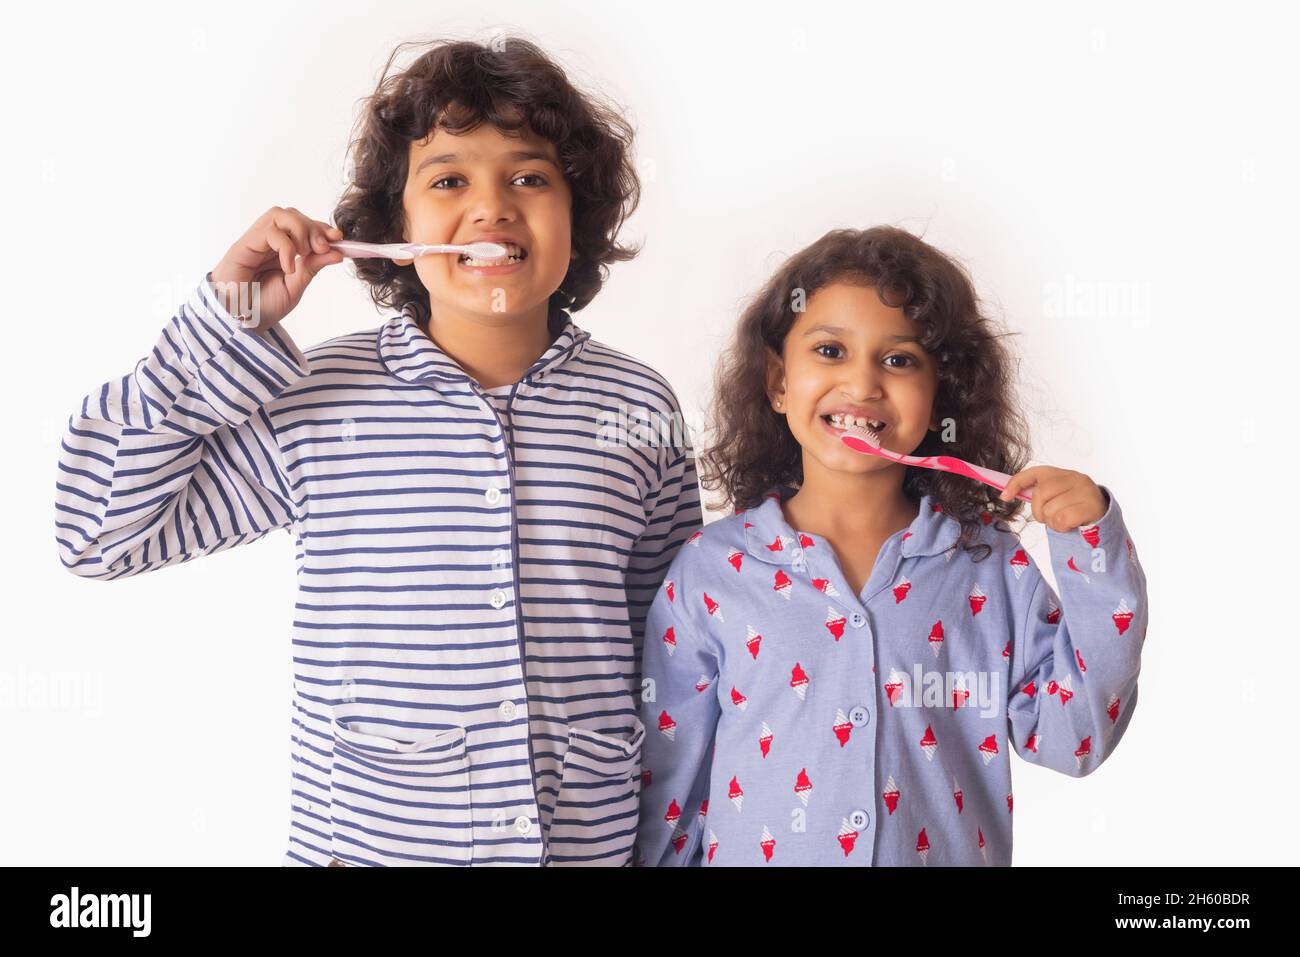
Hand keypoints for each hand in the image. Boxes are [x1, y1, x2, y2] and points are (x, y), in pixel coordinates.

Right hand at [210, 206, 345, 328]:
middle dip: (313, 227)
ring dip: (300, 230)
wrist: (238, 323)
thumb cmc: (262, 307)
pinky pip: (268, 232)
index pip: (303, 226)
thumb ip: (313, 267)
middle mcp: (267, 242)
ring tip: (305, 254)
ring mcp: (254, 242)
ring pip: (279, 215)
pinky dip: (285, 247)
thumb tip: (337, 252)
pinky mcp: (242, 246)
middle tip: (323, 248)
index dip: (321, 228)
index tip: (339, 239)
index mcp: (281, 250)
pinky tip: (288, 267)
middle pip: (292, 215)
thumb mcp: (295, 286)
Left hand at [998, 466, 1106, 531]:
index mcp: (1061, 473)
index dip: (1016, 483)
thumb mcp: (1054, 497)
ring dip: (1052, 521)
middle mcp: (1075, 477)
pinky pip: (1064, 519)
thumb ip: (1036, 493)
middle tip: (1048, 518)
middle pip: (1041, 492)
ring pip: (1051, 509)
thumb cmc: (1072, 508)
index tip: (1005, 497)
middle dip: (1038, 511)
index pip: (1034, 472)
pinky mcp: (1092, 506)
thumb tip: (1005, 494)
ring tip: (1062, 520)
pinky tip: (1071, 525)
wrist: (1101, 519)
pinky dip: (1062, 527)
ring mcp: (1085, 490)